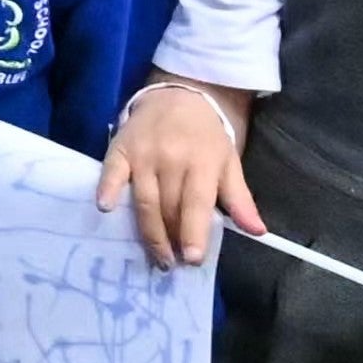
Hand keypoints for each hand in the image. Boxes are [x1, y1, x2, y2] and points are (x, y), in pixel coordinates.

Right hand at [99, 76, 257, 267]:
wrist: (178, 96)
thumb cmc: (205, 137)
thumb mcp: (229, 163)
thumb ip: (240, 199)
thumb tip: (258, 232)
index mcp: (203, 162)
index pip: (197, 203)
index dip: (194, 232)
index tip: (192, 259)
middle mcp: (172, 159)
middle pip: (169, 206)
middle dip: (171, 238)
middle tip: (171, 265)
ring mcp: (144, 154)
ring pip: (143, 198)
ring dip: (147, 230)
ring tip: (155, 255)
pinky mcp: (120, 149)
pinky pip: (111, 172)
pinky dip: (107, 189)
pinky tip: (105, 208)